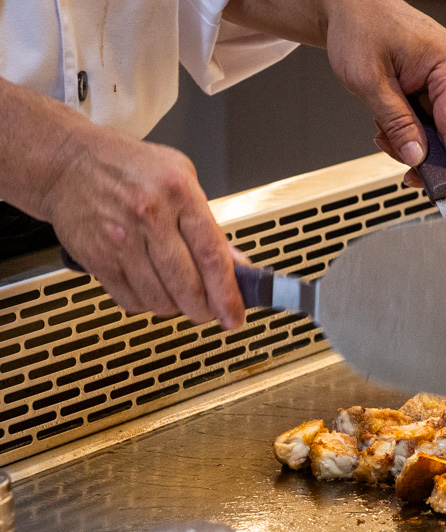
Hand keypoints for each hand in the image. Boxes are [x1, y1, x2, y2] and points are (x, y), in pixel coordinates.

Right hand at [41, 126, 244, 328]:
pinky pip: (130, 300)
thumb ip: (211, 225)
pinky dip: (146, 304)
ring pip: (160, 299)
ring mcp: (121, 239)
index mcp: (180, 194)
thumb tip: (237, 266)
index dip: (228, 293)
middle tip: (210, 312)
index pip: (212, 255)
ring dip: (175, 308)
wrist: (69, 162)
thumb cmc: (130, 167)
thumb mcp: (183, 179)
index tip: (235, 316)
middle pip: (188, 285)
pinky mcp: (97, 258)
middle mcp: (150, 216)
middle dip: (204, 310)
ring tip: (178, 296)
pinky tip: (151, 290)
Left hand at [324, 0, 445, 202]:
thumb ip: (397, 122)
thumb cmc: (363, 30)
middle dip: (436, 161)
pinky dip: (419, 135)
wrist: (356, 9)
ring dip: (422, 147)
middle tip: (406, 172)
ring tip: (386, 134)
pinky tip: (393, 126)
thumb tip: (417, 156)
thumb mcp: (370, 81)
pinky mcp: (445, 89)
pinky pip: (441, 126)